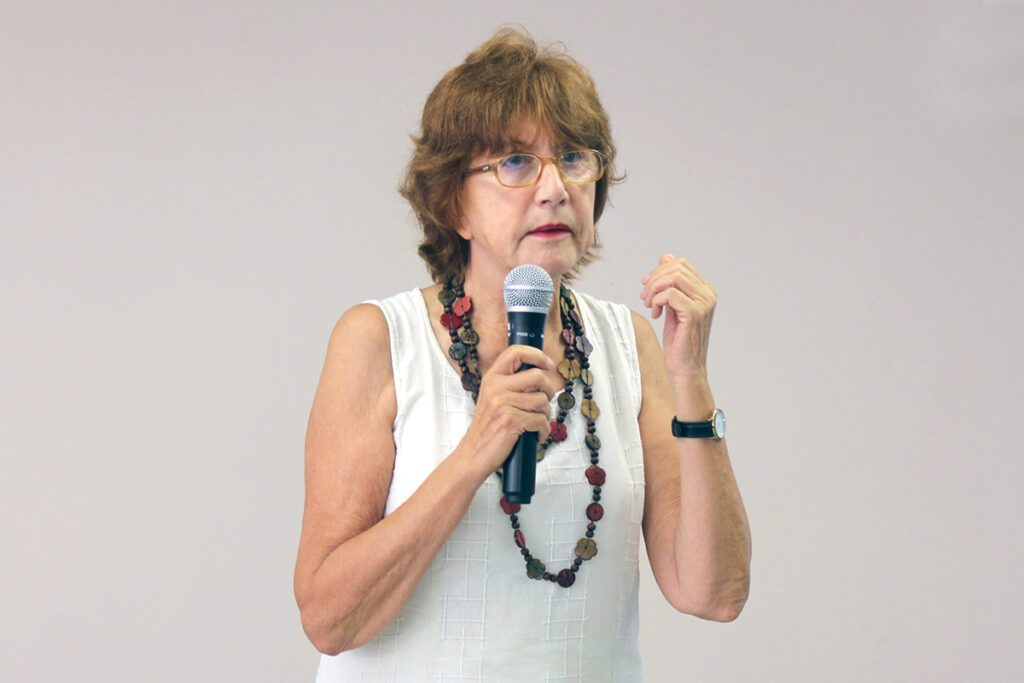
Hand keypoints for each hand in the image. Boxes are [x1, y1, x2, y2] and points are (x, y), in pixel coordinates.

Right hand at [457, 345, 559, 476]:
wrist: (473, 454)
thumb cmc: (488, 427)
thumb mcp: (492, 398)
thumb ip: (510, 384)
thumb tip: (541, 374)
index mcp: (492, 378)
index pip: (516, 352)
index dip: (537, 355)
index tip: (548, 364)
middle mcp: (496, 387)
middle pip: (538, 376)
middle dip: (550, 390)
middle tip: (546, 400)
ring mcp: (502, 404)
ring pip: (542, 400)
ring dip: (546, 414)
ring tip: (537, 421)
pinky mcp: (511, 421)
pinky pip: (541, 420)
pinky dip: (543, 430)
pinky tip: (536, 435)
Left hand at [640, 253, 716, 378]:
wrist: (685, 367)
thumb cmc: (679, 340)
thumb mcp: (671, 305)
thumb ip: (670, 284)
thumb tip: (665, 257)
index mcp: (705, 290)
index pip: (681, 264)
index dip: (659, 270)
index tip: (646, 286)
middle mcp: (708, 294)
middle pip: (676, 267)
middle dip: (654, 279)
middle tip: (645, 297)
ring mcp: (703, 304)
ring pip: (673, 278)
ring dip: (654, 289)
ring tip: (649, 304)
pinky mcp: (694, 314)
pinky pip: (670, 294)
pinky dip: (657, 300)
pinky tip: (656, 313)